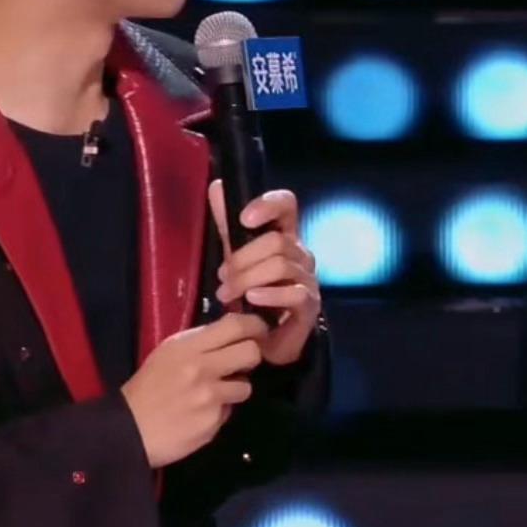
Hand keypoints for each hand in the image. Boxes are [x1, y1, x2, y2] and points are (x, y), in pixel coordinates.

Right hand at [119, 311, 267, 468]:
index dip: (255, 326)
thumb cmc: (146, 387)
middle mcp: (202, 368)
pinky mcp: (213, 422)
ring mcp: (210, 397)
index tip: (258, 331)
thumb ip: (199, 344)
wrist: (128, 429)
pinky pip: (228, 411)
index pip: (236, 325)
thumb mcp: (167, 354)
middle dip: (250, 358)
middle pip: (251, 353)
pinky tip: (199, 414)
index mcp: (187, 346)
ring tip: (214, 394)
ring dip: (235, 389)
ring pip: (246, 386)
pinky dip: (218, 412)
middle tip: (240, 364)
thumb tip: (232, 337)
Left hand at [210, 180, 320, 366]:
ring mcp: (308, 280)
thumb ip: (227, 225)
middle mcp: (301, 253)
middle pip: (277, 241)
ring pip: (281, 265)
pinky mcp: (310, 306)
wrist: (262, 340)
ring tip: (226, 294)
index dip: (268, 205)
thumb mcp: (235, 257)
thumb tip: (216, 186)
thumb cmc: (252, 295)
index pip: (287, 205)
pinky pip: (294, 293)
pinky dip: (270, 295)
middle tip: (221, 276)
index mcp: (284, 236)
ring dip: (248, 279)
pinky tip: (252, 300)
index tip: (244, 219)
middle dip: (243, 258)